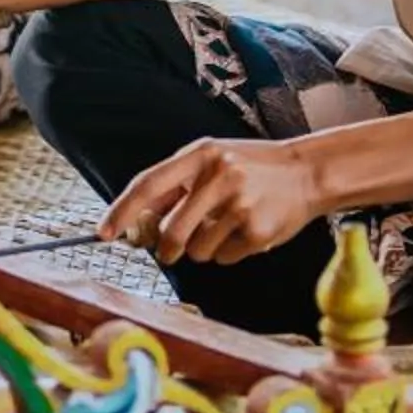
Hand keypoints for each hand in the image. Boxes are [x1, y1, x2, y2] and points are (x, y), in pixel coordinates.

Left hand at [105, 137, 324, 265]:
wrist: (307, 172)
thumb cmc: (252, 167)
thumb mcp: (213, 159)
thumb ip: (177, 184)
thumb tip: (136, 218)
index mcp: (201, 153)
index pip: (149, 184)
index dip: (122, 210)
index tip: (104, 233)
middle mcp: (219, 175)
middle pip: (170, 231)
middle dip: (166, 248)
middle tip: (170, 250)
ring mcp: (240, 204)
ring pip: (197, 250)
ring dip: (203, 248)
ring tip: (225, 227)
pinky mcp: (258, 231)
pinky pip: (224, 258)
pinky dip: (229, 252)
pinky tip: (246, 231)